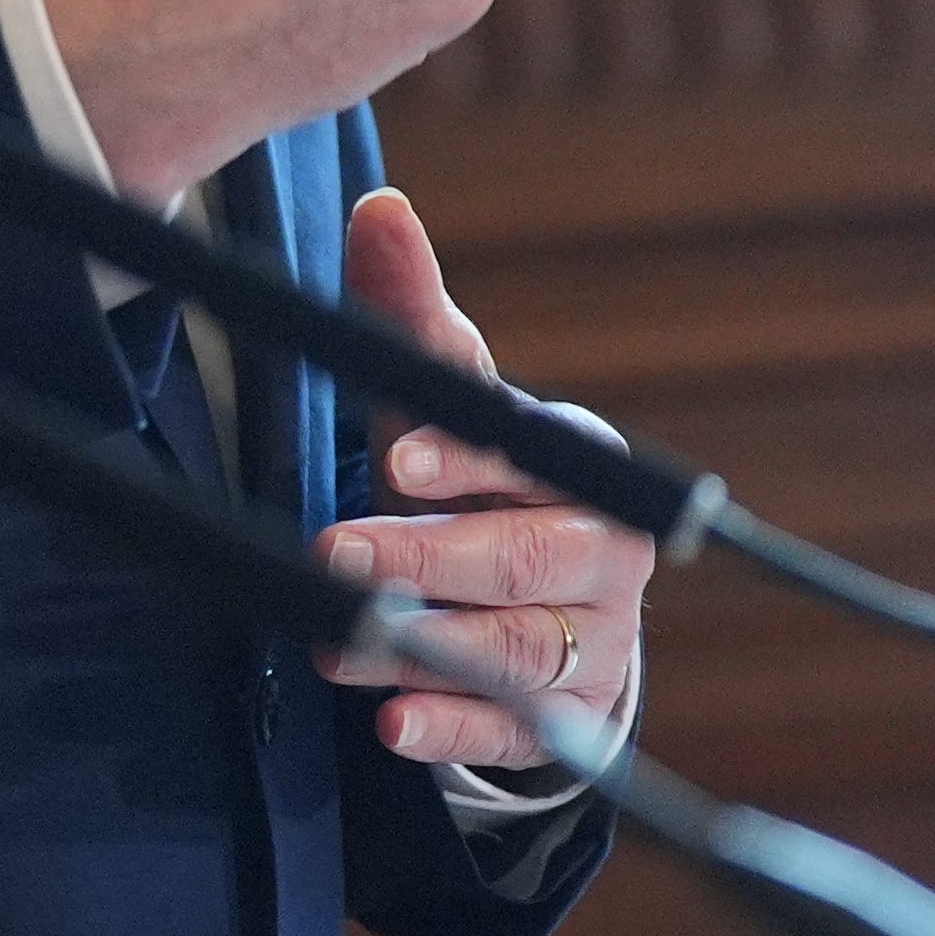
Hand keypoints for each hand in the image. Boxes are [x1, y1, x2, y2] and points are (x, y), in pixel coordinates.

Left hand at [306, 187, 646, 769]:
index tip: (397, 457)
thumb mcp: (440, 407)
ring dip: (422, 647)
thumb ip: (411, 318)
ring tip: (336, 642)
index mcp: (574, 461)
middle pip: (521, 555)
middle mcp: (601, 549)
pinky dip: (452, 728)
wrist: (537, 608)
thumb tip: (380, 207)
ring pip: (513, 645)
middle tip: (333, 552)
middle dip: (425, 556)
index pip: (527, 454)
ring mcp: (594, 638)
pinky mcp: (570, 715)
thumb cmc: (470, 484)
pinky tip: (392, 725)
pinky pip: (515, 729)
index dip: (465, 458)